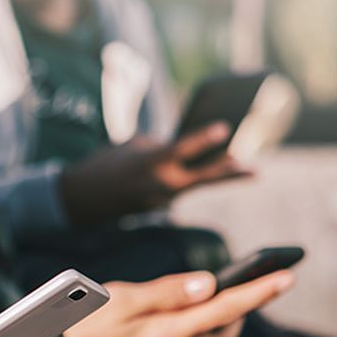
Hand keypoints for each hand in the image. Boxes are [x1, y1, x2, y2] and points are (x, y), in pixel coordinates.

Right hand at [59, 121, 250, 224]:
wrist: (80, 198)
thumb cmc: (104, 164)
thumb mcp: (132, 147)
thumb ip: (161, 147)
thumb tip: (184, 151)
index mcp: (150, 163)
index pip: (182, 149)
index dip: (204, 138)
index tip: (225, 128)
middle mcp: (159, 186)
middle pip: (202, 178)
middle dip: (229, 172)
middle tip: (255, 170)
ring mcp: (160, 200)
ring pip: (193, 184)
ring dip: (215, 174)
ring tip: (242, 167)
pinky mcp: (156, 207)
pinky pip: (178, 189)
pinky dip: (188, 178)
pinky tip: (203, 169)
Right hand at [63, 270, 293, 336]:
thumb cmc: (80, 324)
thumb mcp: (119, 297)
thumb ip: (167, 292)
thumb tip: (210, 285)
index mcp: (166, 335)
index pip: (226, 310)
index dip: (259, 292)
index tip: (287, 276)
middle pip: (224, 336)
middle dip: (238, 313)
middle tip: (241, 292)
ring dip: (219, 334)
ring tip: (213, 313)